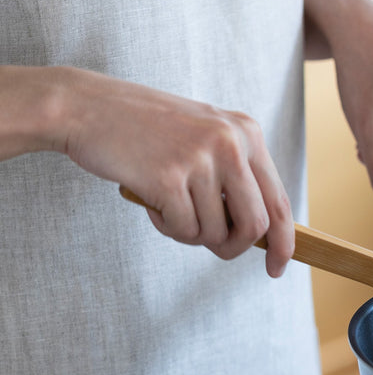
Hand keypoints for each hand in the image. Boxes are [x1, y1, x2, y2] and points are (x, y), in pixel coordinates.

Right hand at [58, 68, 294, 276]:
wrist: (85, 107)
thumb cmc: (146, 130)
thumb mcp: (205, 137)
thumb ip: (236, 175)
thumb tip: (261, 233)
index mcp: (248, 133)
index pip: (280, 202)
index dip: (284, 243)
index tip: (276, 268)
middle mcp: (232, 143)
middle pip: (256, 227)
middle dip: (234, 248)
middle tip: (212, 247)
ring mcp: (201, 158)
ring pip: (215, 233)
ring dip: (191, 233)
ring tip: (168, 206)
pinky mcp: (169, 177)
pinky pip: (184, 230)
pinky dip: (167, 228)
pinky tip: (151, 202)